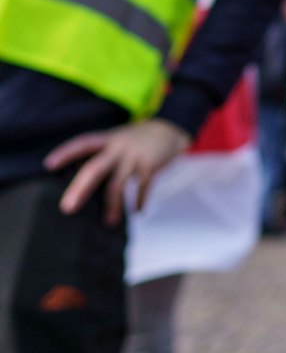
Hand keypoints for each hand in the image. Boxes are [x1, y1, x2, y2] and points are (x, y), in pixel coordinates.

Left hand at [46, 119, 190, 223]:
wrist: (170, 130)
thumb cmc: (136, 140)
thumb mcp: (117, 140)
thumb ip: (102, 155)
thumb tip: (79, 184)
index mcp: (108, 139)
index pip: (83, 143)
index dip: (66, 152)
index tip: (49, 164)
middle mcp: (119, 147)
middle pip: (96, 168)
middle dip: (81, 189)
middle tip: (67, 208)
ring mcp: (135, 156)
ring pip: (118, 184)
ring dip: (113, 206)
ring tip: (109, 222)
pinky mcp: (151, 165)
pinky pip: (143, 187)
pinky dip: (139, 201)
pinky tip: (138, 211)